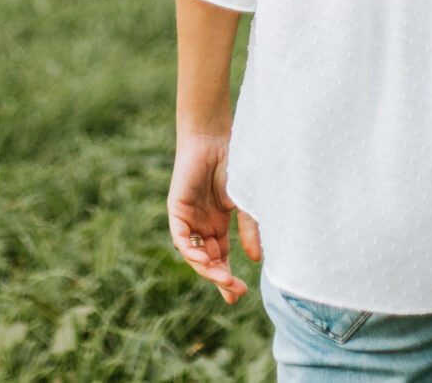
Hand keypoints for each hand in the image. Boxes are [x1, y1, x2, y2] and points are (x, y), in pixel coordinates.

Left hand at [167, 131, 262, 303]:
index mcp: (217, 225)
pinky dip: (189, 250)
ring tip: (223, 279)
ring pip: (192, 253)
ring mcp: (188, 218)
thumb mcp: (245, 203)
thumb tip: (255, 261)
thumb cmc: (234, 164)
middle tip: (234, 291)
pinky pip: (180, 236)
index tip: (238, 295)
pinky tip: (202, 261)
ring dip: (206, 269)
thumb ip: (249, 230)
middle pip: (207, 260)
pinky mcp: (177, 208)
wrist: (217, 136)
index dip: (227, 277)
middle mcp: (201, 225)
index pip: (219, 258)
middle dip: (219, 278)